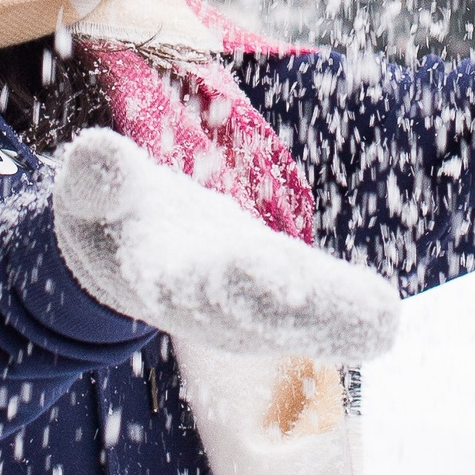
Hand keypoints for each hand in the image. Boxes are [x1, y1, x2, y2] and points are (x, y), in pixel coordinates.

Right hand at [51, 129, 400, 361]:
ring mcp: (246, 307)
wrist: (125, 255)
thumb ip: (95, 177)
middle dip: (297, 305)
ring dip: (336, 317)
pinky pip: (314, 313)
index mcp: (161, 276)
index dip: (229, 278)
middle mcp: (209, 305)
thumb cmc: (110, 214)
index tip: (268, 271)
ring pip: (294, 318)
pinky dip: (346, 319)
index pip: (194, 283)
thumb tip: (94, 152)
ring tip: (382, 319)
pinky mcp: (276, 295)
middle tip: (341, 303)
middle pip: (257, 309)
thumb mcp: (89, 191)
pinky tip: (384, 321)